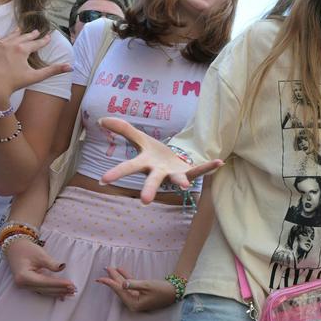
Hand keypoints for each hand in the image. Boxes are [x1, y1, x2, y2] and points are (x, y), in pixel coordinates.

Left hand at [0, 30, 71, 103]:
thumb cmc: (13, 83)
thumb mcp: (35, 77)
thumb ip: (52, 71)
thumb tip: (70, 67)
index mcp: (22, 50)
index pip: (36, 43)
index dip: (44, 41)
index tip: (49, 37)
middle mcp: (9, 45)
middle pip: (22, 38)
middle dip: (30, 35)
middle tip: (36, 31)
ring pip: (7, 37)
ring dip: (15, 33)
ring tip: (19, 29)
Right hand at [5, 237, 74, 297]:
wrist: (15, 249)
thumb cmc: (26, 250)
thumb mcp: (40, 254)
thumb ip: (51, 263)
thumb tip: (62, 267)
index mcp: (24, 277)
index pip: (44, 282)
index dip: (58, 283)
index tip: (71, 284)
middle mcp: (23, 284)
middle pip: (45, 289)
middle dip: (60, 289)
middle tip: (74, 289)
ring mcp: (25, 286)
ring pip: (44, 291)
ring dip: (58, 292)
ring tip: (71, 293)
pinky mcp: (29, 285)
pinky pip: (42, 290)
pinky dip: (52, 291)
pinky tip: (62, 294)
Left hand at [97, 266, 177, 312]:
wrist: (175, 291)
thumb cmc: (162, 289)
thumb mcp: (147, 286)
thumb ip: (133, 284)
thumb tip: (122, 284)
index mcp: (133, 304)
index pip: (119, 291)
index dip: (109, 283)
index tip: (100, 278)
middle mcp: (133, 303)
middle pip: (120, 289)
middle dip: (113, 278)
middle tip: (105, 268)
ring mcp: (137, 298)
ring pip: (125, 286)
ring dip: (119, 276)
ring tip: (111, 268)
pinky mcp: (141, 294)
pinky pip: (131, 285)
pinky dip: (127, 277)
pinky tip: (121, 271)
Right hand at [98, 117, 221, 203]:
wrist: (173, 163)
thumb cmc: (154, 153)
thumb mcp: (140, 139)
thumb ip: (123, 129)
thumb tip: (101, 119)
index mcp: (146, 163)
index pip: (129, 168)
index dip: (117, 173)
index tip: (103, 180)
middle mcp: (160, 172)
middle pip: (153, 180)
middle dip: (149, 189)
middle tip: (145, 201)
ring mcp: (175, 173)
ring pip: (177, 179)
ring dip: (181, 182)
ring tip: (185, 186)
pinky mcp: (190, 172)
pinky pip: (200, 170)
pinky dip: (210, 166)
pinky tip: (219, 162)